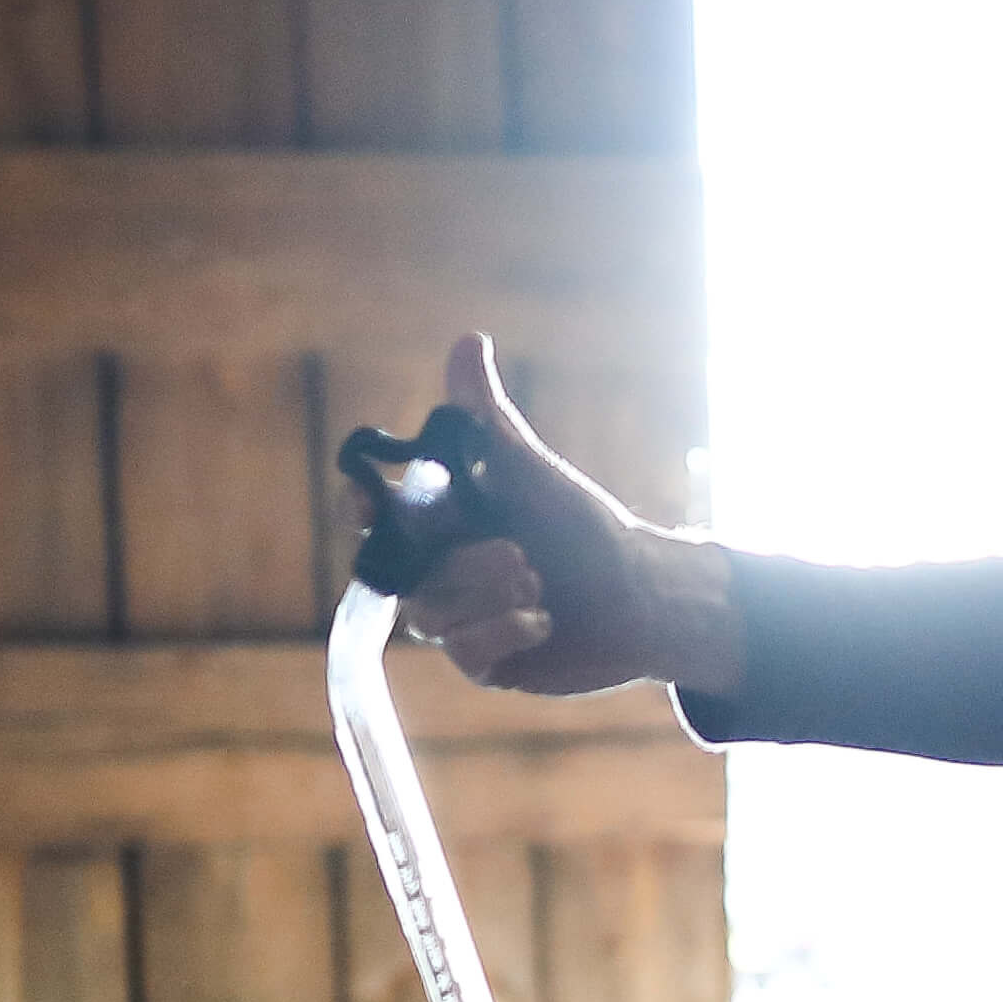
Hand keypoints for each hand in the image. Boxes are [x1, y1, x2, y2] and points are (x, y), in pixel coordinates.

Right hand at [392, 333, 748, 699]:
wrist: (642, 592)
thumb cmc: (582, 524)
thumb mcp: (529, 467)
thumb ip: (486, 415)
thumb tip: (469, 340)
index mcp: (439, 521)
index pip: (375, 516)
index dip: (361, 509)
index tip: (373, 505)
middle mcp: (438, 569)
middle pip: (405, 570)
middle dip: (462, 564)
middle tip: (519, 555)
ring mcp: (458, 619)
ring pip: (430, 614)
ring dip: (486, 595)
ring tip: (539, 581)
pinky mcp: (484, 661)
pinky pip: (463, 653)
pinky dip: (502, 632)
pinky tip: (543, 619)